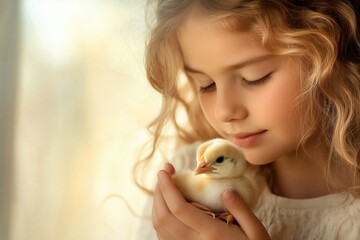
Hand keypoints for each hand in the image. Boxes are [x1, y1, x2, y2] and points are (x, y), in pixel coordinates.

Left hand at [152, 163, 270, 239]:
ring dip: (157, 202)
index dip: (167, 188)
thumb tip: (226, 191)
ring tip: (164, 185)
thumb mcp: (256, 231)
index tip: (164, 170)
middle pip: (164, 215)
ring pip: (160, 227)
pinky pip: (163, 235)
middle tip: (164, 172)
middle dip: (159, 190)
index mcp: (212, 234)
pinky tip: (167, 204)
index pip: (179, 209)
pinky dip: (160, 216)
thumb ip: (241, 210)